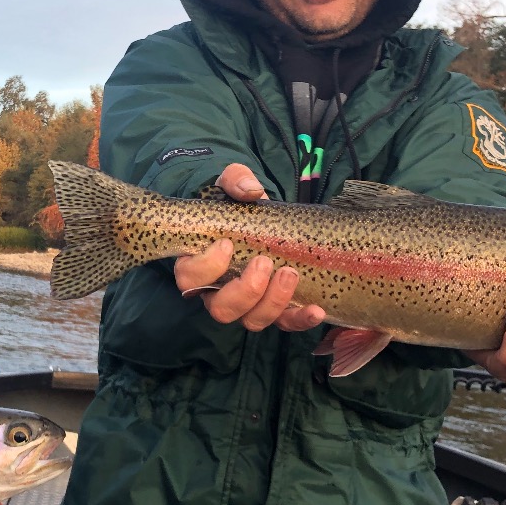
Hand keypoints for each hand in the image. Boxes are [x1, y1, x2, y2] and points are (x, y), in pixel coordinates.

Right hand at [172, 163, 325, 332]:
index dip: (206, 267)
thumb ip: (236, 180)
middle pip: (221, 309)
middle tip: (264, 261)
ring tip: (290, 273)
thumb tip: (251, 190)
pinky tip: (316, 310)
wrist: (261, 216)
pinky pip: (284, 324)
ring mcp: (247, 305)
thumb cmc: (237, 204)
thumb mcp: (232, 184)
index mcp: (198, 265)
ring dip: (272, 302)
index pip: (190, 278)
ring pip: (251, 321)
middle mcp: (217, 292)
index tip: (227, 243)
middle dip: (245, 290)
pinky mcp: (274, 309)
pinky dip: (300, 320)